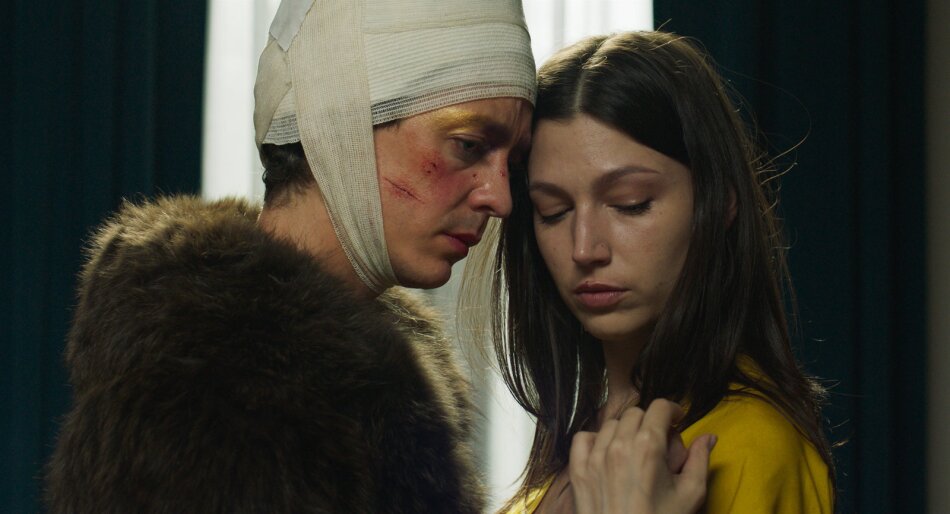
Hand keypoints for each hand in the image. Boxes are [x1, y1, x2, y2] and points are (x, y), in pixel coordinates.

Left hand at [568, 399, 715, 513]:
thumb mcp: (691, 494)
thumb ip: (700, 460)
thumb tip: (709, 437)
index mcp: (648, 446)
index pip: (660, 407)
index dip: (672, 411)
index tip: (677, 421)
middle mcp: (619, 445)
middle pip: (635, 414)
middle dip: (650, 422)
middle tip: (659, 442)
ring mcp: (595, 456)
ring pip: (611, 424)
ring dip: (625, 430)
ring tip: (634, 450)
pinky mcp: (579, 469)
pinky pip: (584, 438)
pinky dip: (596, 440)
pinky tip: (607, 453)